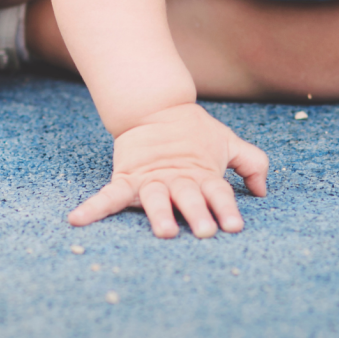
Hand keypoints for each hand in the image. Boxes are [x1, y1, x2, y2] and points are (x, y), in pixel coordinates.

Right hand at [68, 103, 269, 237]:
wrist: (155, 106)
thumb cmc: (194, 131)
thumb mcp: (227, 142)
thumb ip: (251, 163)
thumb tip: (262, 191)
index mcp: (203, 173)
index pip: (218, 193)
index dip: (226, 208)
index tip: (234, 226)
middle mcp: (179, 179)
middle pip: (189, 198)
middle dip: (197, 214)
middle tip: (204, 231)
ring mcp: (152, 180)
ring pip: (156, 199)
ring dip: (160, 215)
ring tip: (164, 231)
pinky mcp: (127, 178)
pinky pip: (108, 196)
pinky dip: (93, 208)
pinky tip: (77, 221)